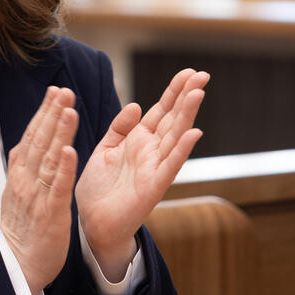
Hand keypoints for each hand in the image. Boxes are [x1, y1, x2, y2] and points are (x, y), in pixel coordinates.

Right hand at [0, 86, 78, 294]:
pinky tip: (70, 150)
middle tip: (64, 90)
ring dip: (59, 132)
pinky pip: (57, 187)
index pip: (32, 136)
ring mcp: (36, 195)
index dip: (44, 113)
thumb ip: (25, 167)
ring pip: (49, 158)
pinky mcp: (49, 212)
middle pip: (39, 141)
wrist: (16, 265)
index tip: (55, 92)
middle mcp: (26, 180)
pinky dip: (63, 168)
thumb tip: (30, 142)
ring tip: (69, 109)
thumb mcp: (18, 192)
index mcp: (20, 174)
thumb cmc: (22, 229)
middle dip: (52, 114)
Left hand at [75, 69, 208, 280]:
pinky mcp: (153, 186)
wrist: (92, 223)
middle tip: (203, 74)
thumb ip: (119, 128)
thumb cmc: (99, 189)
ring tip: (198, 93)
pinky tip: (193, 132)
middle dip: (187, 96)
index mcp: (138, 140)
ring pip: (176, 136)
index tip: (188, 72)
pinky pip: (170, 165)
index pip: (161, 111)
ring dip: (188, 115)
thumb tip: (137, 105)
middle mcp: (151, 151)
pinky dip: (182, 148)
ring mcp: (154, 167)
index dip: (173, 91)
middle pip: (173, 118)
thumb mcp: (105, 149)